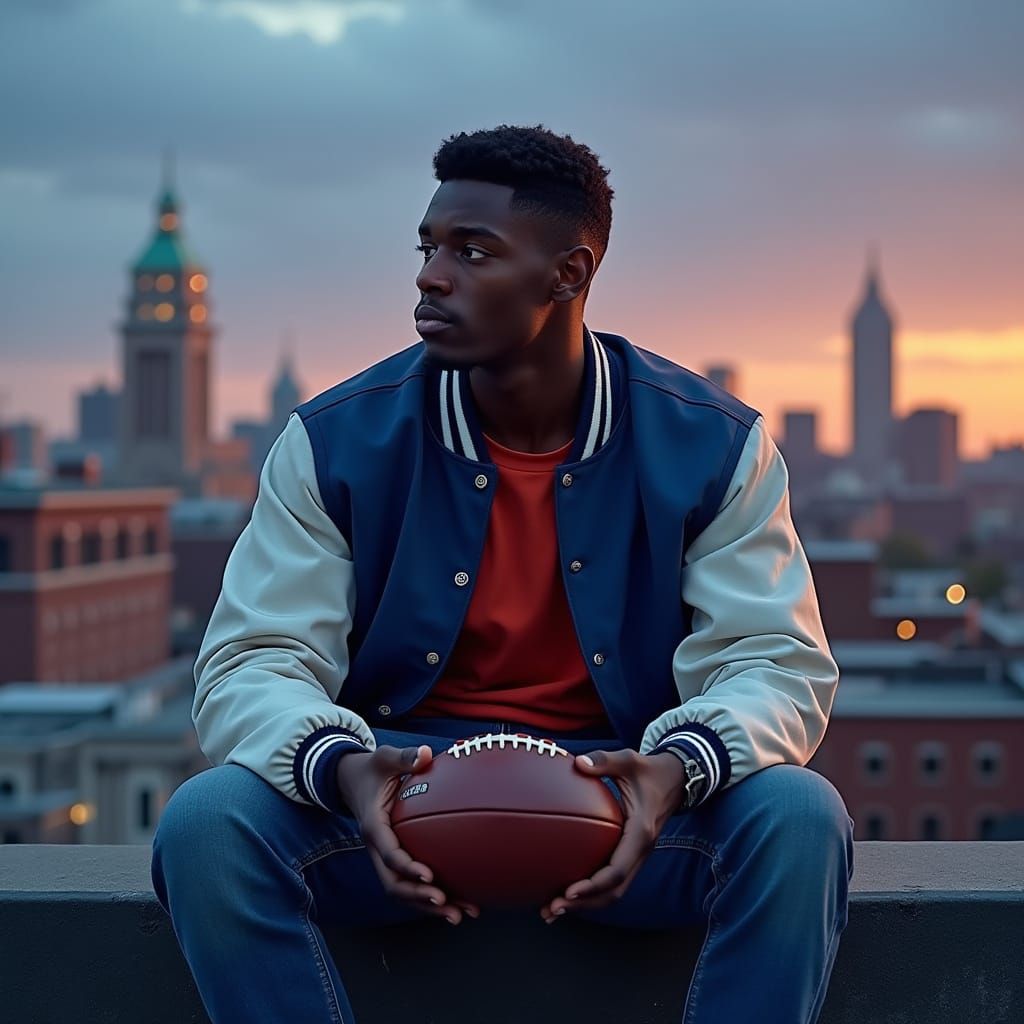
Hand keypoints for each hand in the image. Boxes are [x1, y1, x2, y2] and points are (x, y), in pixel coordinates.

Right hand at [336, 744, 480, 924]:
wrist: (351, 780)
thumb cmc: (372, 769)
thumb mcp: (384, 758)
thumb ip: (404, 757)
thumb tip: (425, 754)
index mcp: (374, 826)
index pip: (389, 853)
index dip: (407, 867)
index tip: (429, 875)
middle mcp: (376, 847)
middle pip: (393, 883)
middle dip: (418, 897)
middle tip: (446, 903)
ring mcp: (383, 856)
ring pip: (401, 890)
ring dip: (426, 906)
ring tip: (459, 915)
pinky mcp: (392, 858)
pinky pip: (408, 883)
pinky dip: (428, 897)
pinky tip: (455, 903)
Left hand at [539, 749, 684, 922]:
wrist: (676, 779)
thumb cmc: (649, 771)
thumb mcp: (629, 760)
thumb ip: (604, 761)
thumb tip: (578, 763)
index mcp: (640, 833)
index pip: (618, 870)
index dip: (593, 885)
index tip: (569, 891)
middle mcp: (640, 850)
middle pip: (614, 891)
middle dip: (585, 904)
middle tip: (552, 909)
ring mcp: (637, 856)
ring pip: (614, 891)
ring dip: (587, 904)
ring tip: (553, 910)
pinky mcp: (631, 855)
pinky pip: (613, 881)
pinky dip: (592, 893)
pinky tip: (568, 893)